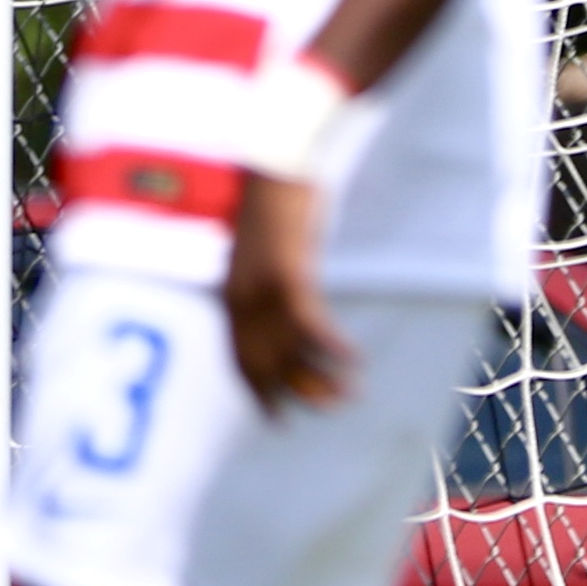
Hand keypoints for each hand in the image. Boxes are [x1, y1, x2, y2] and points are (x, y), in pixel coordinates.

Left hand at [222, 171, 356, 411]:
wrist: (274, 167)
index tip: (274, 419)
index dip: (256, 391)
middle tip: (324, 411)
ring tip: (348, 395)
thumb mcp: (259, 254)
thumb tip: (283, 314)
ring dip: (319, 376)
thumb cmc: (272, 207)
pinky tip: (355, 359)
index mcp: (231, 293)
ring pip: (288, 348)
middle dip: (290, 393)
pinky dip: (331, 345)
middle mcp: (240, 296)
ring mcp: (261, 286)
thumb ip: (264, 286)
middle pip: (262, 361)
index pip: (238, 356)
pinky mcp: (287, 272)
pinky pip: (309, 321)